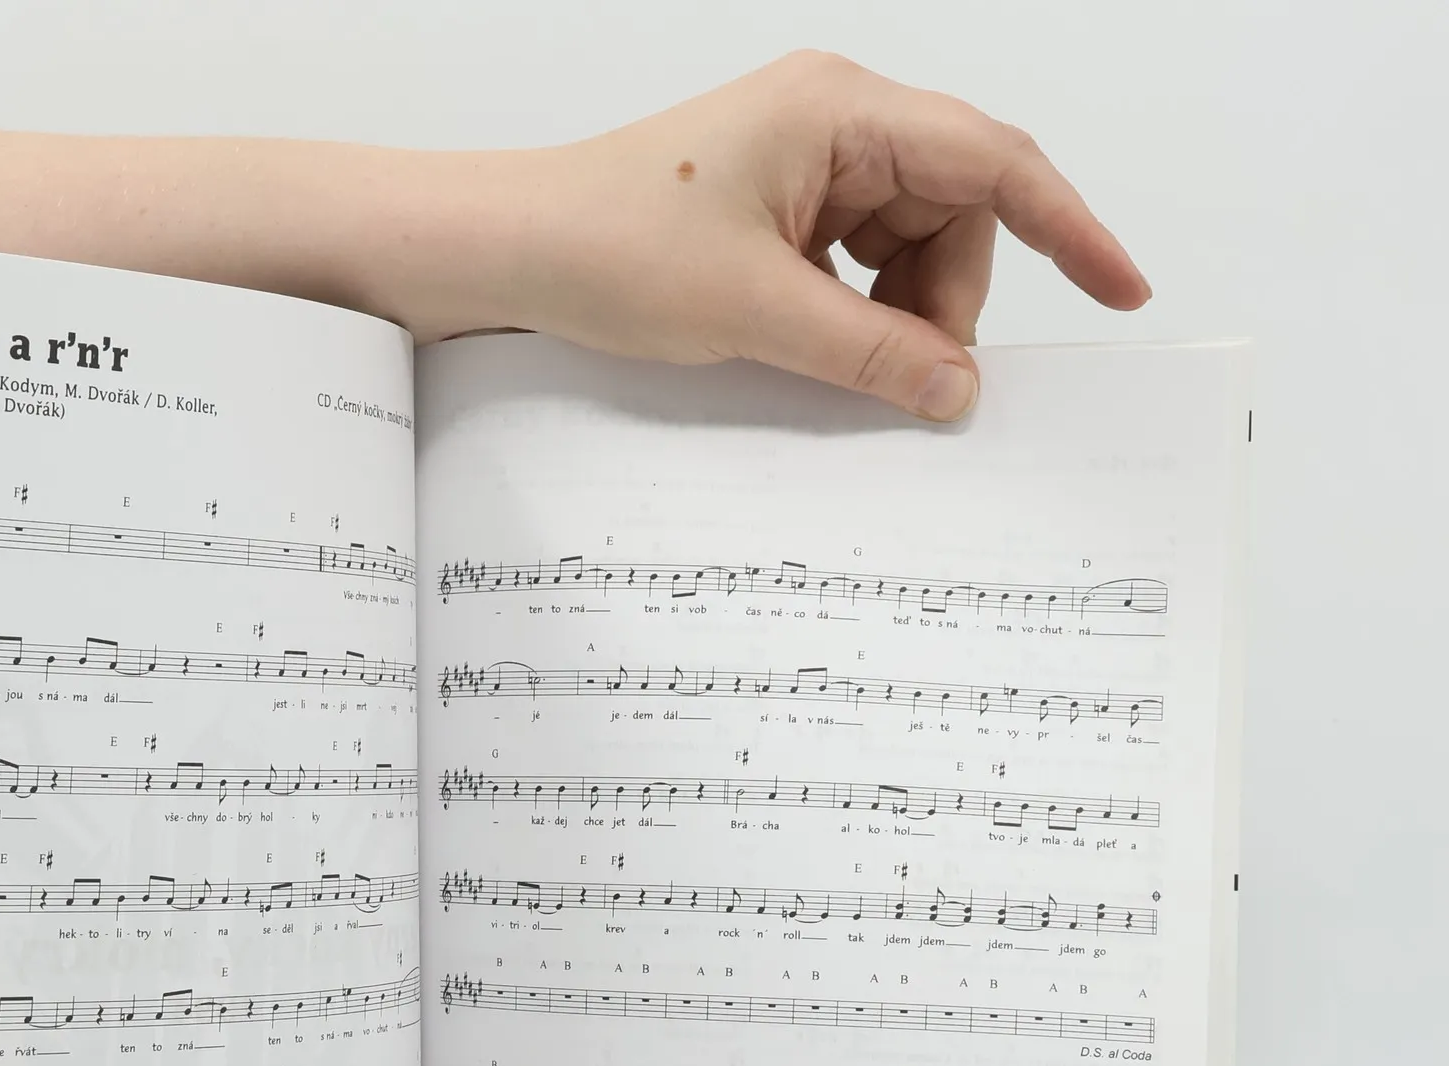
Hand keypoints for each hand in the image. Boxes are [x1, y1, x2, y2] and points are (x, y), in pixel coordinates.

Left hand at [501, 51, 1149, 419]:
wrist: (510, 251)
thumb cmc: (606, 246)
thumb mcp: (755, 313)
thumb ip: (870, 353)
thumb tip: (958, 388)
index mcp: (839, 110)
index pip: (994, 163)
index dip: (1070, 229)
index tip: (1121, 288)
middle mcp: (834, 121)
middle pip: (956, 214)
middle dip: (948, 302)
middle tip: (915, 379)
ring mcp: (808, 164)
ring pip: (912, 246)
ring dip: (902, 316)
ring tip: (846, 361)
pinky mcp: (783, 208)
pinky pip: (861, 262)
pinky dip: (862, 312)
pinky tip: (822, 345)